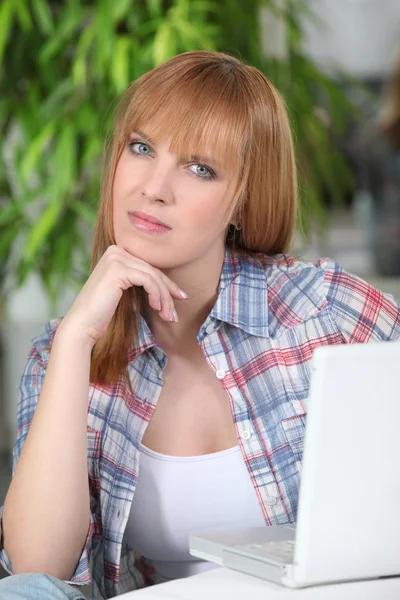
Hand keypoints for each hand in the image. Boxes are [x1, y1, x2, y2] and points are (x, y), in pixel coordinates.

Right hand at [60, 245, 186, 342]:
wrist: (83, 325)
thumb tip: (172, 286)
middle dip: (168, 293)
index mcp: (116, 253)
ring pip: (153, 276)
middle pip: (153, 270)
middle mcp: (115, 251)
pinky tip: (157, 308)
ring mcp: (115, 258)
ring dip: (165, 298)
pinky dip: (157, 295)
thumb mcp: (127, 293)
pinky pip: (148, 280)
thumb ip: (143, 283)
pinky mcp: (117, 269)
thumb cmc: (103, 313)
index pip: (149, 267)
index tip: (180, 298)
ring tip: (168, 317)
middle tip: (174, 314)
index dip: (167, 284)